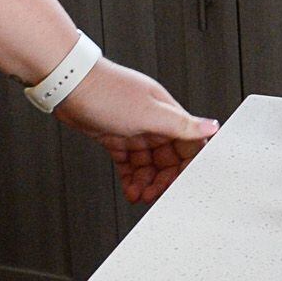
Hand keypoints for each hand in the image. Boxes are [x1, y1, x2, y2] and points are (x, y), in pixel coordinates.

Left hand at [54, 59, 215, 202]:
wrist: (69, 85)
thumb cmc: (107, 91)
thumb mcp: (150, 113)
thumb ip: (182, 125)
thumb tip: (212, 127)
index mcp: (167, 114)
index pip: (189, 145)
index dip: (187, 167)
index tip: (182, 185)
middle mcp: (153, 123)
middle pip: (168, 160)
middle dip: (163, 180)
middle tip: (153, 195)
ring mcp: (134, 130)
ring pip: (149, 165)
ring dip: (146, 183)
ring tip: (139, 195)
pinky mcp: (116, 138)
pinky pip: (130, 164)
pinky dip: (131, 178)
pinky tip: (130, 188)